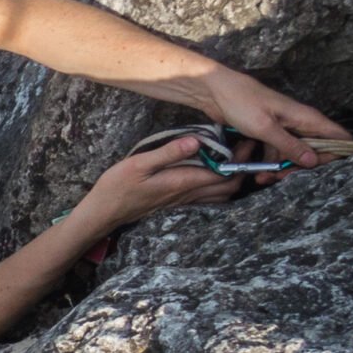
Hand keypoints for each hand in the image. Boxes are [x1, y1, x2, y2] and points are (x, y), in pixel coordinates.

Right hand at [79, 136, 243, 228]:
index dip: (240, 159)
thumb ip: (168, 153)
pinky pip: (209, 197)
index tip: (247, 140)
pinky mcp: (177, 202)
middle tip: (247, 145)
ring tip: (237, 158)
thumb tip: (196, 140)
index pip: (222, 173)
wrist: (105, 212)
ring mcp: (183, 200)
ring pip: (221, 194)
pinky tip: (217, 173)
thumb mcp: (138, 164)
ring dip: (234, 178)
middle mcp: (187, 194)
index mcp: (181, 182)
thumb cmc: (117, 186)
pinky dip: (221, 185)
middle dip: (243, 168)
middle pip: (228, 186)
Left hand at [198, 69, 351, 166]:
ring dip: (283, 169)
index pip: (338, 137)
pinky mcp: (269, 132)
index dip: (336, 155)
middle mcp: (299, 122)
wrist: (214, 90)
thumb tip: (313, 161)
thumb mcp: (266, 128)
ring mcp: (284, 128)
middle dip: (303, 168)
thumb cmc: (240, 101)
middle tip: (285, 178)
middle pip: (317, 151)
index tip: (319, 170)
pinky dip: (270, 163)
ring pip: (295, 154)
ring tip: (265, 178)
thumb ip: (290, 145)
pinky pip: (277, 152)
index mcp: (306, 117)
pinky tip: (258, 173)